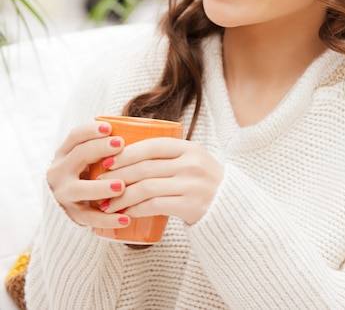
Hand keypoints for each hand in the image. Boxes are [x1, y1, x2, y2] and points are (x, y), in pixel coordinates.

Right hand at [47, 121, 128, 228]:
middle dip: (99, 149)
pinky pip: (90, 218)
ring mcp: (64, 194)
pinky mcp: (72, 216)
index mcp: (65, 153)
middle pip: (78, 156)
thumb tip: (142, 127)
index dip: (90, 130)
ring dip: (101, 187)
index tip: (109, 127)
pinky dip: (108, 219)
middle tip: (120, 145)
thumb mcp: (89, 156)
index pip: (75, 136)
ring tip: (121, 186)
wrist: (69, 202)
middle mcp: (59, 172)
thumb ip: (106, 146)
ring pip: (80, 189)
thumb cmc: (89, 171)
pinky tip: (126, 218)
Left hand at [96, 138, 223, 224]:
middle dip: (118, 176)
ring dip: (122, 196)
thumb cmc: (202, 183)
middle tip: (101, 185)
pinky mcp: (190, 205)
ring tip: (108, 204)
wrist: (229, 207)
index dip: (127, 152)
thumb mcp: (192, 160)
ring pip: (147, 187)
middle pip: (146, 167)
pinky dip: (136, 209)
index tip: (108, 161)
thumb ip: (168, 155)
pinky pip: (155, 205)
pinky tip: (125, 213)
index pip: (153, 146)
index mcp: (190, 148)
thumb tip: (126, 150)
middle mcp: (192, 164)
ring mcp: (192, 184)